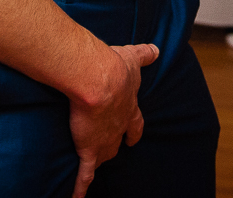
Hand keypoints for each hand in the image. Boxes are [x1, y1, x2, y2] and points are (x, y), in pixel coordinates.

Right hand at [68, 43, 158, 197]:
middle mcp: (119, 126)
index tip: (134, 136)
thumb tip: (155, 49)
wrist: (99, 78)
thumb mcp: (133, 57)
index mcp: (129, 106)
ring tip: (95, 168)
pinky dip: (81, 186)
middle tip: (116, 151)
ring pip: (104, 156)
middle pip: (119, 141)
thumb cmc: (114, 66)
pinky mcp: (89, 147)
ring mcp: (104, 139)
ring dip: (100, 162)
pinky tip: (77, 197)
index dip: (134, 129)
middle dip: (117, 145)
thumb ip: (144, 55)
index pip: (134, 122)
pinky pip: (85, 173)